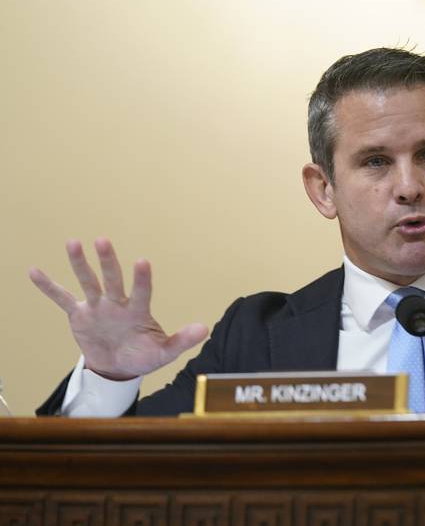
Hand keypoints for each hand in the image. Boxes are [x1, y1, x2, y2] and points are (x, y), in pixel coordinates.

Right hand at [29, 238, 208, 379]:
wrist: (119, 367)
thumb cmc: (144, 355)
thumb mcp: (164, 352)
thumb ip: (181, 340)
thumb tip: (205, 329)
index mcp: (138, 311)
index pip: (141, 291)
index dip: (142, 278)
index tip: (142, 261)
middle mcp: (117, 304)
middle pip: (112, 279)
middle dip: (107, 261)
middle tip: (102, 241)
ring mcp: (97, 307)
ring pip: (88, 282)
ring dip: (80, 264)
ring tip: (72, 243)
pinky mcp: (80, 315)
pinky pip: (62, 299)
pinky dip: (48, 287)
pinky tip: (35, 272)